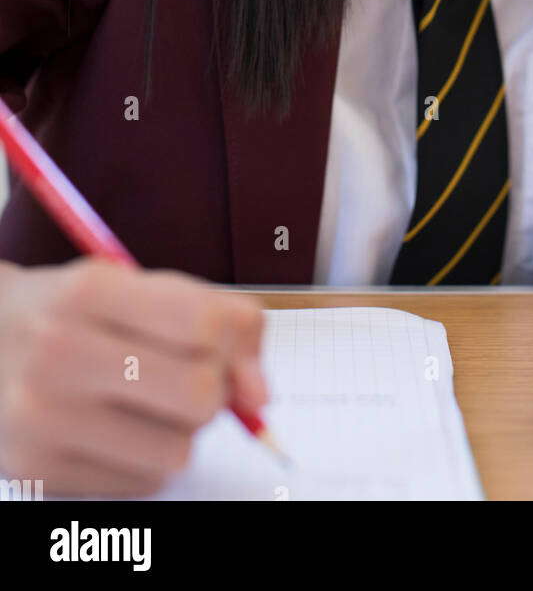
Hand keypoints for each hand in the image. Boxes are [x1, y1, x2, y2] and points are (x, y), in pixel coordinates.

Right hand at [0, 257, 266, 495]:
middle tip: (190, 376)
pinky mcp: (36, 470)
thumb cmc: (67, 311)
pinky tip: (119, 430)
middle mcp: (61, 354)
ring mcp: (44, 418)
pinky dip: (147, 460)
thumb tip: (261, 393)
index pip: (205, 323)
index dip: (236, 342)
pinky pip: (141, 483)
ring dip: (182, 430)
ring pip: (177, 449)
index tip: (228, 349)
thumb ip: (208, 315)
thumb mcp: (128, 284)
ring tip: (149, 403)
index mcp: (89, 291)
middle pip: (198, 395)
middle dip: (213, 390)